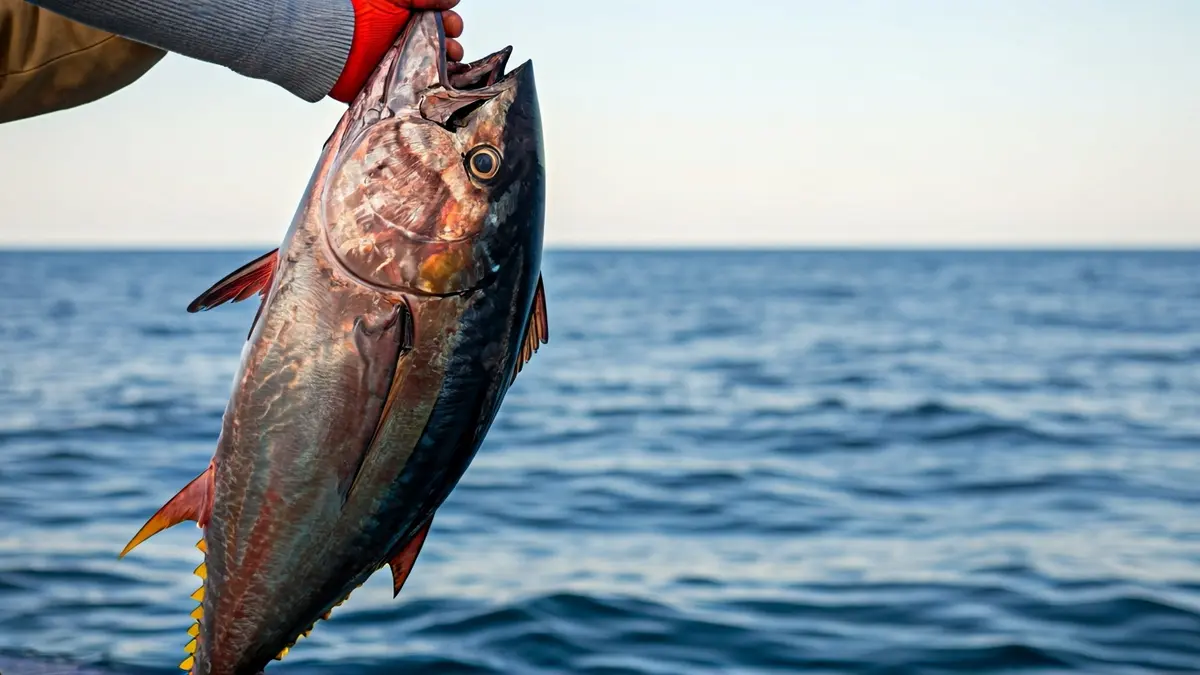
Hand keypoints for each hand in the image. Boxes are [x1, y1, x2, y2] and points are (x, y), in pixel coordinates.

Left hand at [329, 0, 463, 102]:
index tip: (454, 26)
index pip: (438, 21)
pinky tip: (437, 90)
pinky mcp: (388, 86)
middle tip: (452, 48)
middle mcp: (402, 40)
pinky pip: (413, 92)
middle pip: (438, 46)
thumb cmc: (356, 8)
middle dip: (451, 47)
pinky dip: (428, 93)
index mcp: (405, 17)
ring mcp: (396, 64)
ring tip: (449, 69)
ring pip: (430, 70)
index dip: (450, 23)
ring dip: (445, 71)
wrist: (329, 36)